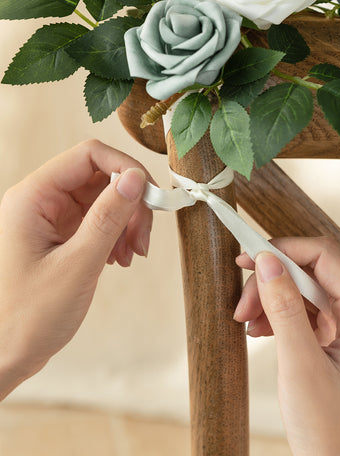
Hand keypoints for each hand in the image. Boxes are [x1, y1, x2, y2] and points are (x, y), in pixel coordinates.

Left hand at [0, 139, 151, 398]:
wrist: (0, 358)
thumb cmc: (26, 318)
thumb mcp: (77, 265)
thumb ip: (108, 217)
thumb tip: (136, 178)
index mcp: (33, 197)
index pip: (88, 155)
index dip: (125, 168)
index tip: (149, 197)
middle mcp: (40, 201)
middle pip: (99, 176)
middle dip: (129, 202)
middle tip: (144, 238)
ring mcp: (49, 219)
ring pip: (102, 199)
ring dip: (125, 221)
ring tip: (132, 254)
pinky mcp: (57, 237)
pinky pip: (95, 221)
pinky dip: (115, 235)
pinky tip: (120, 259)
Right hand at [234, 237, 339, 455]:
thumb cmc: (328, 431)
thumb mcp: (300, 366)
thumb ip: (285, 309)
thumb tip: (268, 260)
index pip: (325, 257)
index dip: (285, 250)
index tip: (248, 257)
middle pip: (311, 274)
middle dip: (273, 283)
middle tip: (240, 305)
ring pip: (305, 292)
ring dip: (272, 301)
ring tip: (246, 322)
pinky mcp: (336, 343)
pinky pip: (305, 314)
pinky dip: (279, 317)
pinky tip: (260, 331)